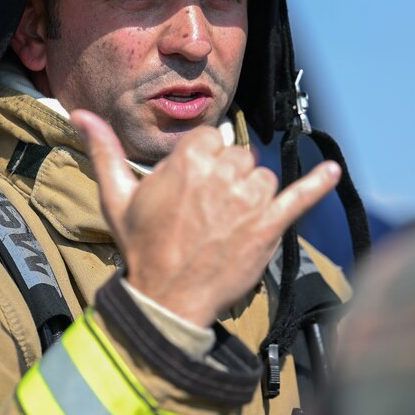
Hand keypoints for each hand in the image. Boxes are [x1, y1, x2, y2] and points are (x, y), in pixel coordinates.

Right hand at [71, 110, 339, 327]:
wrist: (166, 299)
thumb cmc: (141, 248)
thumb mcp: (116, 196)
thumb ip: (104, 151)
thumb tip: (81, 115)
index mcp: (188, 159)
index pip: (213, 139)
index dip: (203, 162)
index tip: (191, 189)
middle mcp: (222, 172)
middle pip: (239, 157)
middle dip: (227, 178)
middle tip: (205, 214)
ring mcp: (248, 199)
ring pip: (263, 178)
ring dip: (251, 195)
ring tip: (226, 225)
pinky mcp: (269, 226)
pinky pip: (300, 197)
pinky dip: (318, 183)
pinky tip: (333, 171)